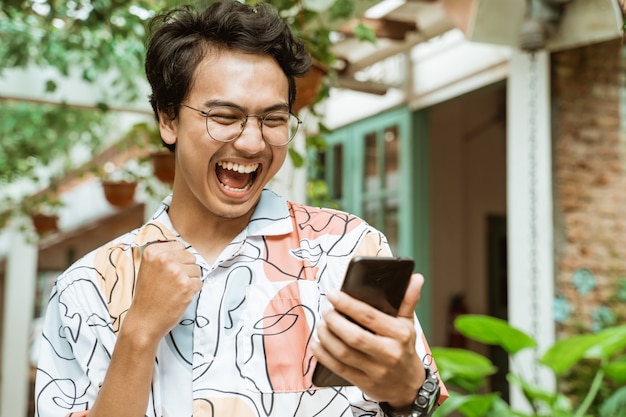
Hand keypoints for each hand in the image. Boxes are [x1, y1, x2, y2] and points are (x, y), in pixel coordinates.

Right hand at [125, 241, 202, 341]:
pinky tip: (179, 297)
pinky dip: (193, 291)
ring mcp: (176, 272)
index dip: (178, 260)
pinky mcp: (186, 285)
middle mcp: (164, 259)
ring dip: (190, 280)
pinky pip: (200, 282)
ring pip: (197, 270)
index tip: (168, 271)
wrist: (144, 321)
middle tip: (172, 283)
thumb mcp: (148, 269)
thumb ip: (163, 255)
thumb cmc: (147, 296)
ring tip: (174, 290)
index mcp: (152, 252)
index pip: (180, 246)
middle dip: (186, 270)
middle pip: (190, 257)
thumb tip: (184, 248)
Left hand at [312, 273, 425, 408]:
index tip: (333, 295)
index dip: (348, 304)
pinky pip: (338, 368)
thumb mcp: (409, 324)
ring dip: (327, 336)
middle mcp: (389, 353)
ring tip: (321, 324)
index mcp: (400, 334)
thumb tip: (416, 278)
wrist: (409, 386)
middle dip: (334, 321)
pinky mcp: (364, 383)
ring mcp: (376, 370)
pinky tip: (317, 344)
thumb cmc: (404, 349)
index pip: (370, 316)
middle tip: (326, 311)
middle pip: (354, 336)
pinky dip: (323, 355)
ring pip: (343, 352)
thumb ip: (408, 300)